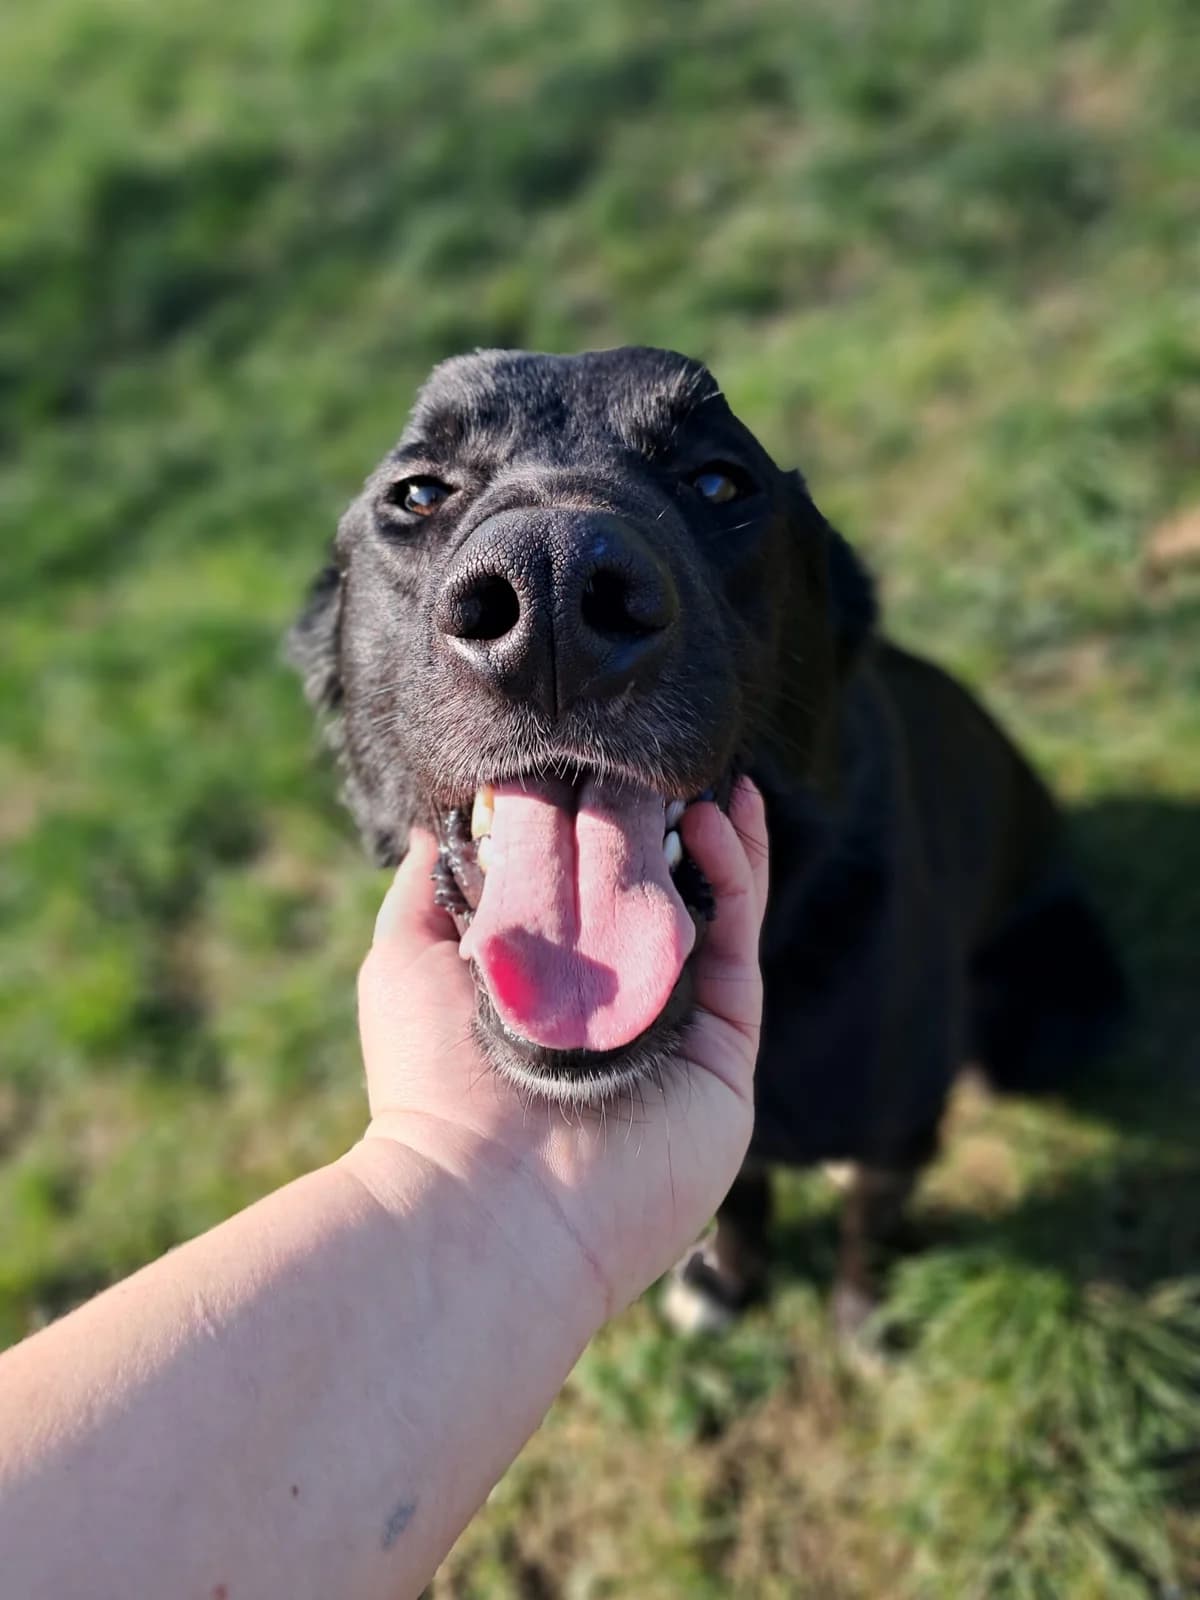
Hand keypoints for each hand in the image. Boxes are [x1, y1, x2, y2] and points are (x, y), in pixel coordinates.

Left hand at [355, 780, 768, 1322]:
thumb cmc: (431, 1079)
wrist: (488, 1200)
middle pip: (652, 894)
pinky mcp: (726, 1050)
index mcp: (544, 986)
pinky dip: (738, 876)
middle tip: (659, 757)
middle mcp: (612, 1005)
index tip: (599, 759)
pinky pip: (741, 947)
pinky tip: (719, 816)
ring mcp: (673, 1028)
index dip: (596, 823)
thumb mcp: (406, 957)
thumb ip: (429, 885)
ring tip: (702, 775)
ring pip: (709, 913)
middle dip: (660, 823)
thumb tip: (442, 814)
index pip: (582, 888)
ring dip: (713, 839)